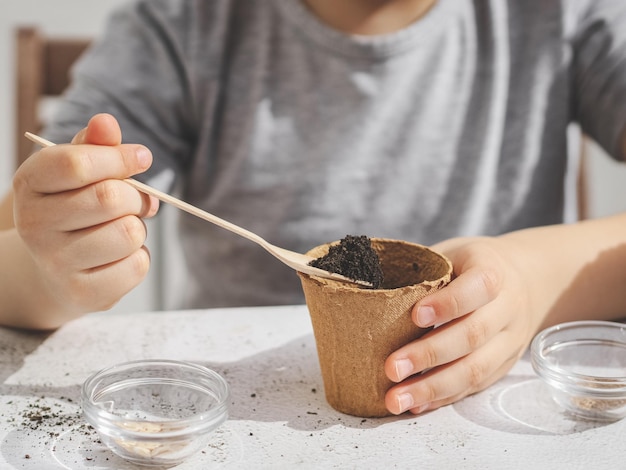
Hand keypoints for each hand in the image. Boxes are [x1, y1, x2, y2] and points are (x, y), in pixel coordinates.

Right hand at [12, 113, 158, 318]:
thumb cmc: (74, 209)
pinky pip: (137, 266)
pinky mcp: (82, 294)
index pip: (77, 163)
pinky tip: (118, 257)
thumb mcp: (78, 171)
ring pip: (129, 233)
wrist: (54, 268)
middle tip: (133, 202)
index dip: (119, 157)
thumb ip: (95, 145)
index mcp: (30, 184)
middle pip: (110, 198)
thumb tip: (107, 122)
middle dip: (135, 196)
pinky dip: (139, 258)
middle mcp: (34, 225)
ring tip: (120, 230)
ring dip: (138, 229)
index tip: (141, 158)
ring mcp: (55, 263)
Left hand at [383, 236, 541, 414]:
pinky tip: (416, 404)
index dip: (448, 303)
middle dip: (429, 355)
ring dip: (432, 388)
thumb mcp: (452, 252)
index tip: (416, 315)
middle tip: (391, 368)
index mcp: (492, 272)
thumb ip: (421, 269)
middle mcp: (507, 308)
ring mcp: (509, 341)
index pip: (477, 287)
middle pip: (473, 335)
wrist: (526, 279)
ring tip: (396, 399)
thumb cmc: (472, 264)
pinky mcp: (503, 365)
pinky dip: (443, 397)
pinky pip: (474, 386)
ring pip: (475, 370)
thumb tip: (368, 287)